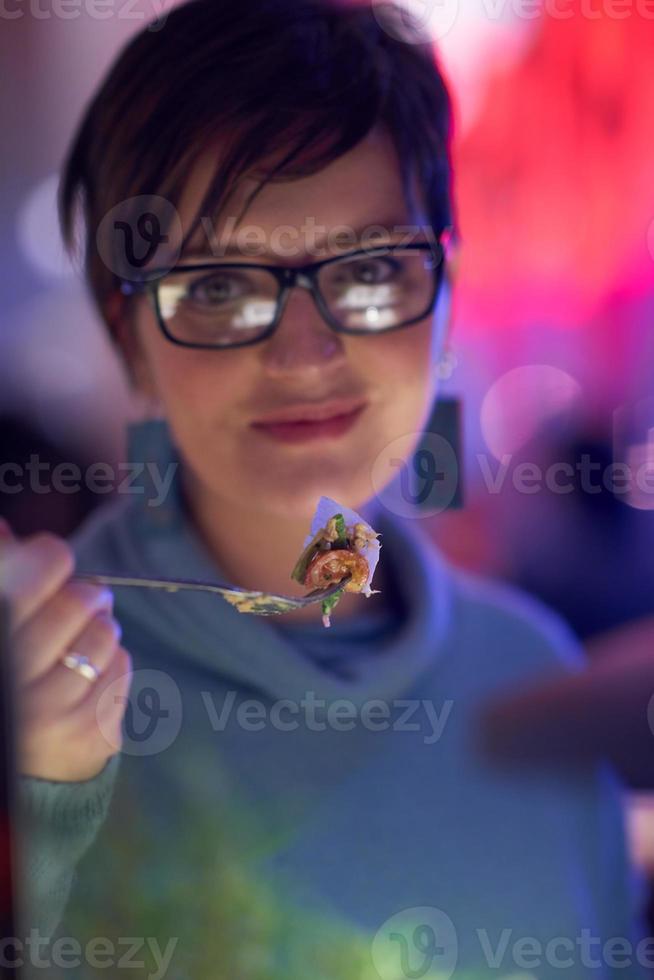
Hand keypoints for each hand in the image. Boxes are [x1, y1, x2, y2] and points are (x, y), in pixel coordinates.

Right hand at [0, 518, 131, 781]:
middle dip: (86, 595)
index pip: (35, 572)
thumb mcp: (3, 624)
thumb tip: (5, 530)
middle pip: (78, 600)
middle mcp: (15, 678)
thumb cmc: (14, 674)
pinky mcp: (90, 733)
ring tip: (82, 641)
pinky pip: (122, 667)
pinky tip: (90, 675)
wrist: (24, 762)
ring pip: (105, 633)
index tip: (52, 560)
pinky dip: (113, 662)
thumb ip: (6, 577)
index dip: (50, 558)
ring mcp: (52, 712)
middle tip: (81, 600)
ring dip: (101, 628)